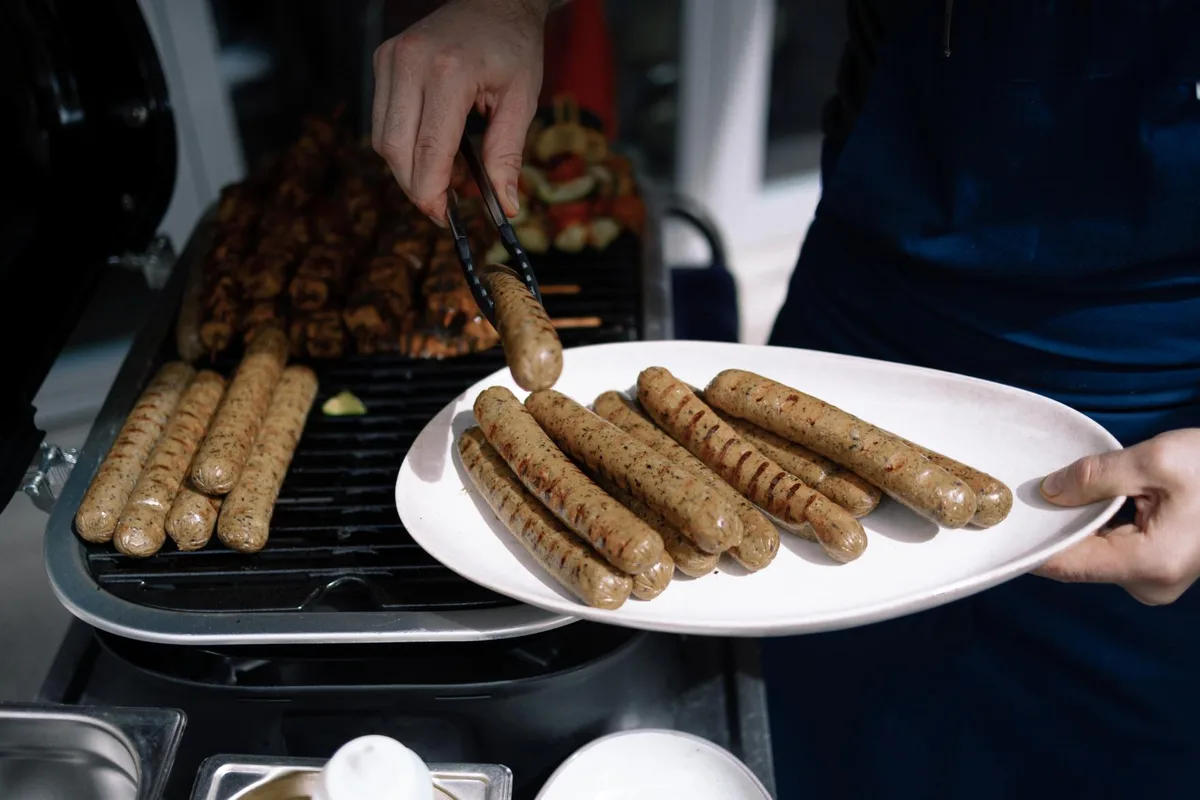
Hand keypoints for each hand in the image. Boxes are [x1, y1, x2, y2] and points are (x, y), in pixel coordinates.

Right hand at [372, 0, 548, 223]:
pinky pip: (382, 119)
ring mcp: (391, 58)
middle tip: (439, 207)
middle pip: (396, 148)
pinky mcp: (383, 59)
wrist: (495, 2)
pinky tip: (425, 151)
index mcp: (449, 72)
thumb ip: (508, 155)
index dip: (431, 191)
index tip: (443, 217)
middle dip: (415, 186)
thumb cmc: (513, 48)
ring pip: (382, 138)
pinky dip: (400, 145)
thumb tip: (506, 205)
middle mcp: (411, 61)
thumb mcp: (522, 101)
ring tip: (436, 180)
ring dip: (404, 169)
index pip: (428, 149)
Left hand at [1036, 428, 1199, 604]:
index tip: (1003, 521)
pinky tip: (1097, 500)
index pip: (1068, 564)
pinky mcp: (1159, 570)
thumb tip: (1049, 492)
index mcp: (1150, 564)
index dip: (1034, 541)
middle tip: (1037, 490)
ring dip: (1082, 522)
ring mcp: (1156, 583)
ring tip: (1075, 489)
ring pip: (1094, 553)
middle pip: (1078, 558)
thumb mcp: (1158, 460)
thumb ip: (1097, 477)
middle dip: (1059, 524)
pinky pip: (1113, 550)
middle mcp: (1150, 586)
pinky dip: (1101, 525)